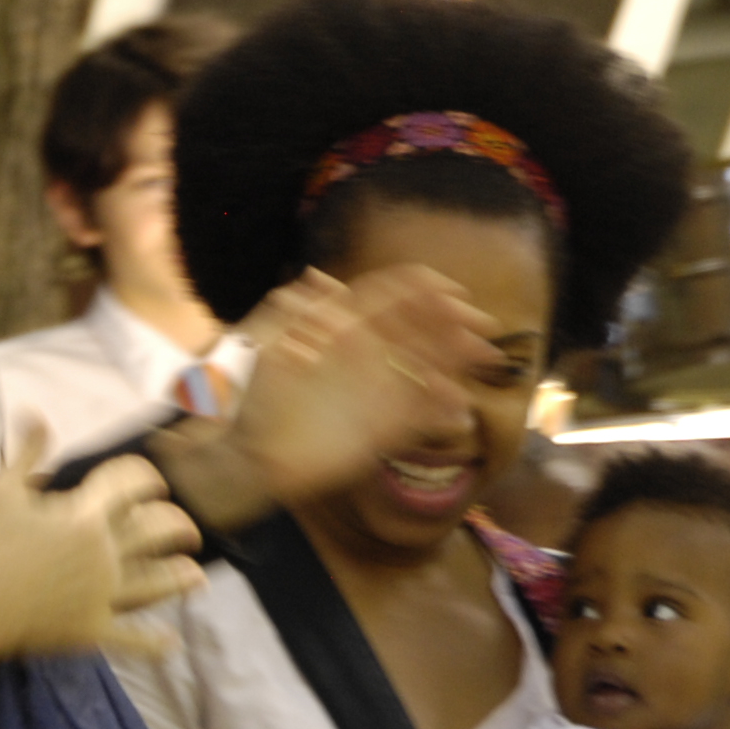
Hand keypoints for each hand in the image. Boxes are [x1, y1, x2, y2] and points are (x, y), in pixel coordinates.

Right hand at [0, 436, 204, 672]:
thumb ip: (26, 453)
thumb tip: (36, 414)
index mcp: (84, 516)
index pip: (132, 483)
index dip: (145, 475)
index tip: (148, 478)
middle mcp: (104, 554)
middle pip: (158, 531)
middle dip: (177, 525)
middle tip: (185, 527)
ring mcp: (102, 595)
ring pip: (158, 583)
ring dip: (181, 578)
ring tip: (195, 576)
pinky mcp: (92, 631)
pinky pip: (132, 638)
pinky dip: (153, 643)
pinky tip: (170, 641)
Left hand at [233, 267, 509, 507]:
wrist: (245, 452)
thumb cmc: (250, 395)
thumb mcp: (261, 344)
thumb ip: (288, 311)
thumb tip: (317, 276)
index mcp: (341, 330)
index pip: (389, 300)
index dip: (422, 291)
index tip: (453, 291)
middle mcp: (365, 358)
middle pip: (417, 334)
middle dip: (453, 326)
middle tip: (483, 328)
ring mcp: (373, 394)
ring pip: (425, 374)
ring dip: (456, 365)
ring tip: (484, 362)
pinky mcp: (377, 431)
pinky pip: (416, 420)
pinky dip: (439, 414)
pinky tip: (459, 412)